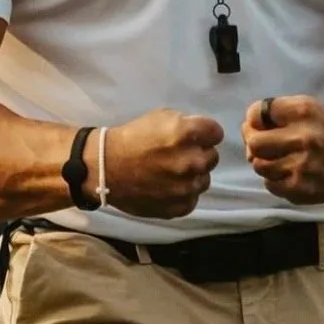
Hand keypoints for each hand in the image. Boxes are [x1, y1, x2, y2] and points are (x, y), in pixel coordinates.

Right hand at [95, 109, 223, 218]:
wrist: (107, 168)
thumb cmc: (133, 138)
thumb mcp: (161, 117)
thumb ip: (186, 125)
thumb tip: (201, 135)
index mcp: (188, 134)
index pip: (216, 133)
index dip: (206, 134)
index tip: (195, 137)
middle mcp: (192, 161)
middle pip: (212, 157)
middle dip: (199, 154)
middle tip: (180, 155)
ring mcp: (187, 187)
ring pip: (204, 179)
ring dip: (192, 175)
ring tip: (172, 173)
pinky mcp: (180, 207)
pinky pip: (192, 198)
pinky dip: (183, 194)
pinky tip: (167, 187)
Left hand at [242, 96, 323, 204]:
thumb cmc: (323, 126)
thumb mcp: (304, 105)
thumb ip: (275, 111)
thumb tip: (248, 127)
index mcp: (302, 112)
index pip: (257, 114)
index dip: (253, 119)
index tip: (259, 124)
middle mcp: (303, 139)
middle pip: (254, 144)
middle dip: (252, 142)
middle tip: (260, 142)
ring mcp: (303, 168)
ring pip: (260, 167)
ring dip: (263, 161)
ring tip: (276, 157)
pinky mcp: (303, 190)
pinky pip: (271, 185)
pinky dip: (273, 178)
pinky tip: (286, 171)